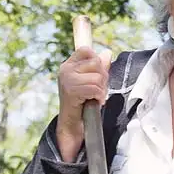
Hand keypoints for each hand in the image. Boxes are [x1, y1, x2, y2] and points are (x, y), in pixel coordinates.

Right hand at [55, 45, 109, 162]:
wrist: (73, 123)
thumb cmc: (84, 102)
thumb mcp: (92, 81)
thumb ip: (99, 67)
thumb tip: (107, 52)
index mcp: (69, 65)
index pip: (86, 50)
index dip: (97, 62)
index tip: (97, 76)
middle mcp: (66, 69)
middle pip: (96, 63)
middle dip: (102, 78)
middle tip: (97, 90)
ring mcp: (67, 79)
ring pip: (97, 77)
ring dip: (101, 90)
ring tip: (95, 97)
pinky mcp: (71, 90)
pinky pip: (94, 88)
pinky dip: (99, 96)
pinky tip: (94, 101)